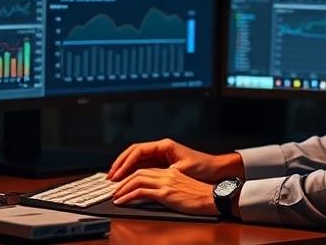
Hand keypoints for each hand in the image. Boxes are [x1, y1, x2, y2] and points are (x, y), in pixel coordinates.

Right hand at [107, 138, 241, 182]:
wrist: (214, 168)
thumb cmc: (202, 166)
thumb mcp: (183, 170)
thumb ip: (166, 172)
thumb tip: (151, 177)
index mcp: (164, 145)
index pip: (138, 150)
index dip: (125, 161)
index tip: (117, 172)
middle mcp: (160, 148)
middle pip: (133, 153)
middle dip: (120, 164)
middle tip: (110, 176)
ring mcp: (160, 156)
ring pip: (136, 160)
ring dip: (125, 169)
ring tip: (114, 179)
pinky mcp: (161, 164)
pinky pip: (142, 167)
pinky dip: (133, 172)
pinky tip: (126, 180)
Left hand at [112, 168, 217, 216]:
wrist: (213, 198)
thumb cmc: (200, 196)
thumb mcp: (181, 188)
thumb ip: (168, 188)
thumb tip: (155, 194)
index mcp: (170, 172)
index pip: (145, 169)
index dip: (131, 175)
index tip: (122, 182)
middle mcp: (166, 174)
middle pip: (138, 172)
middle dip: (123, 179)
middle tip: (113, 188)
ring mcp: (165, 182)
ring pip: (137, 179)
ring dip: (122, 187)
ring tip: (114, 196)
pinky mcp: (165, 192)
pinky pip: (141, 191)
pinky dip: (128, 195)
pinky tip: (121, 201)